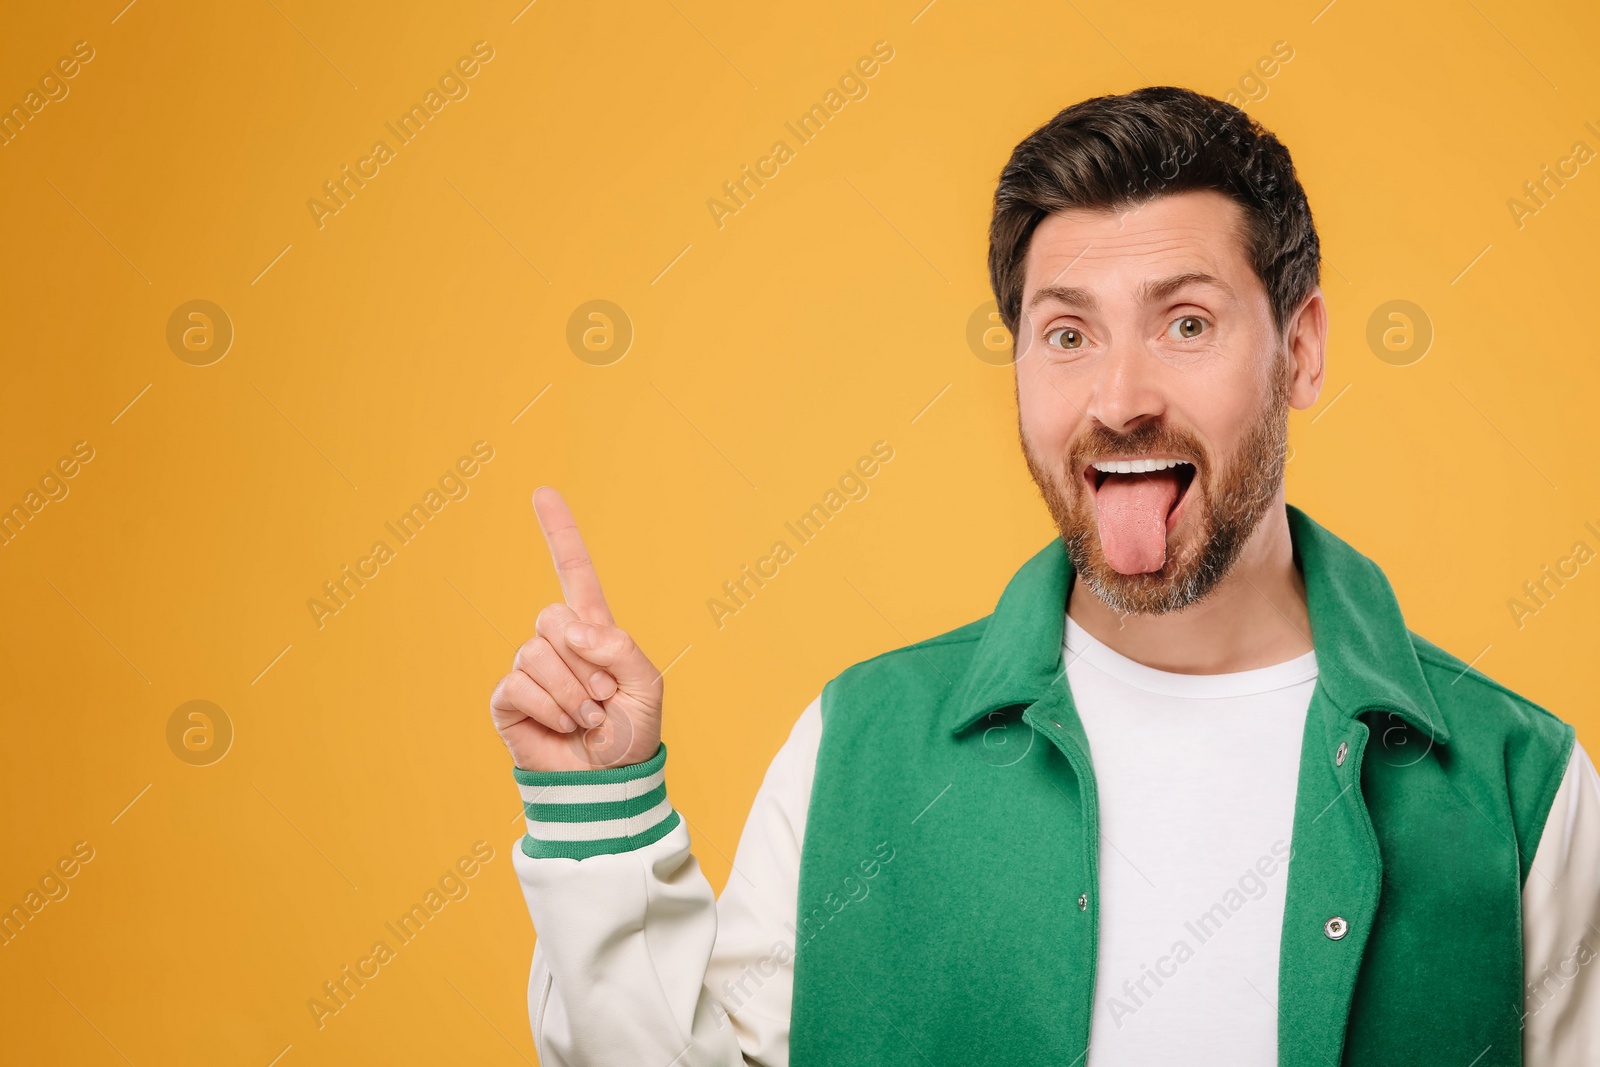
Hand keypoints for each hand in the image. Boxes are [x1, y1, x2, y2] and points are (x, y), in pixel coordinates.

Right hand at [489, 487, 663, 770]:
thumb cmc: (631, 735)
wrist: (608, 784)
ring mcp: (530, 671)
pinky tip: (564, 728)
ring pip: (536, 652)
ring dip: (572, 692)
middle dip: (586, 661)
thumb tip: (574, 630)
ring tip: (588, 719)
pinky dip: (551, 708)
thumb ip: (619, 647)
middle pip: (553, 617)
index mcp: (593, 632)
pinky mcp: (508, 700)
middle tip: (604, 697)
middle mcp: (557, 645)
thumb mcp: (647, 685)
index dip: (559, 533)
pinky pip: (519, 683)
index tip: (541, 492)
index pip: (574, 573)